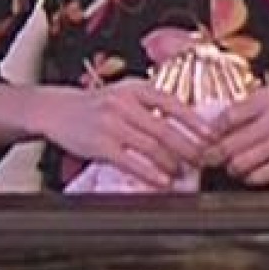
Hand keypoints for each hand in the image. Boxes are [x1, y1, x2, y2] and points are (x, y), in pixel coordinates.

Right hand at [43, 78, 216, 190]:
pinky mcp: (100, 144)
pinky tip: (162, 181)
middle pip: (165, 128)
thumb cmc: (95, 105)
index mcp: (134, 88)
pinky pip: (130, 161)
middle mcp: (124, 102)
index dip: (194, 121)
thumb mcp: (122, 94)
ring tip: (184, 172)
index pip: (172, 103)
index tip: (211, 135)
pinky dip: (150, 173)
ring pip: (151, 146)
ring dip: (172, 162)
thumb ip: (148, 105)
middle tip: (203, 160)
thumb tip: (183, 123)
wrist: (57, 110)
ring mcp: (111, 123)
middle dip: (189, 147)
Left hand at [207, 85, 268, 186]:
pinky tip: (251, 174)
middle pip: (228, 143)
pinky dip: (251, 178)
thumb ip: (254, 106)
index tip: (206, 138)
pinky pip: (261, 176)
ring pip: (241, 163)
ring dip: (232, 168)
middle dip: (213, 155)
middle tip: (207, 159)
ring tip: (232, 167)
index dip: (211, 132)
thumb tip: (225, 122)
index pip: (226, 116)